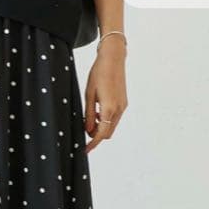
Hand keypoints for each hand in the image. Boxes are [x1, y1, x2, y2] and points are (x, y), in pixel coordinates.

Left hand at [84, 39, 127, 153]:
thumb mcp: (89, 94)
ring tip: (90, 119)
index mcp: (109, 108)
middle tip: (84, 131)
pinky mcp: (124, 102)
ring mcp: (123, 106)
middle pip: (108, 133)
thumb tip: (88, 130)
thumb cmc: (99, 73)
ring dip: (101, 127)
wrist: (113, 58)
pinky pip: (115, 118)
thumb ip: (89, 114)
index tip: (85, 150)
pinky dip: (106, 120)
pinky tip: (98, 112)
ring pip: (112, 126)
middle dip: (96, 136)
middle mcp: (119, 109)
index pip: (101, 134)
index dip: (92, 144)